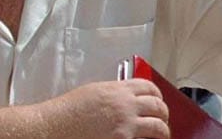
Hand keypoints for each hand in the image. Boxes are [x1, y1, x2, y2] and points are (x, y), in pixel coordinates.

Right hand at [47, 79, 169, 138]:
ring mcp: (127, 126)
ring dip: (163, 131)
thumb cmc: (69, 111)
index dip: (157, 94)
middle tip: (162, 120)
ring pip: (159, 127)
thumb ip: (113, 94)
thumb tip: (126, 99)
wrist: (57, 126)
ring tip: (160, 135)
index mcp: (118, 90)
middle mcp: (126, 105)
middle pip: (159, 107)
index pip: (149, 87)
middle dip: (163, 114)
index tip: (158, 100)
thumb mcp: (94, 92)